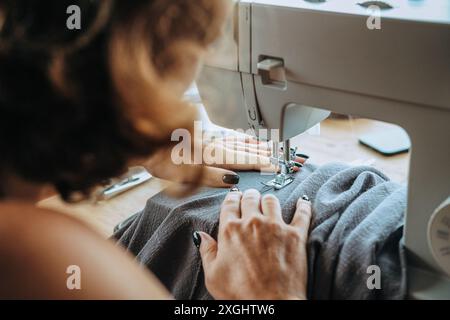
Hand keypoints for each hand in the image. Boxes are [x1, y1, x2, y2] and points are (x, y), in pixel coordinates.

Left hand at [145, 133, 306, 187]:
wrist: (143, 140)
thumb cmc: (160, 159)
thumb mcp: (184, 174)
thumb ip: (210, 176)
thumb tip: (233, 180)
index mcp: (210, 156)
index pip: (240, 160)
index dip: (257, 164)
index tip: (272, 166)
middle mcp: (211, 145)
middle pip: (240, 149)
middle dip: (258, 154)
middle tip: (275, 157)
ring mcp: (207, 138)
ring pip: (234, 140)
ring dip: (250, 144)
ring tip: (265, 145)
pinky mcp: (200, 135)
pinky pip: (224, 135)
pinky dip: (236, 136)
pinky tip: (240, 136)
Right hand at [196, 189, 311, 299]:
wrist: (270, 305)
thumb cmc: (240, 294)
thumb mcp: (213, 275)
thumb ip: (207, 251)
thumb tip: (200, 235)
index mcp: (230, 230)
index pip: (230, 204)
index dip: (232, 198)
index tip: (234, 198)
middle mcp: (252, 223)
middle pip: (250, 198)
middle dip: (249, 196)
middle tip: (251, 199)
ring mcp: (275, 226)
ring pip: (272, 200)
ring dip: (269, 200)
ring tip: (269, 203)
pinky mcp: (295, 234)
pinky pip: (302, 213)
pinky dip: (303, 205)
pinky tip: (303, 201)